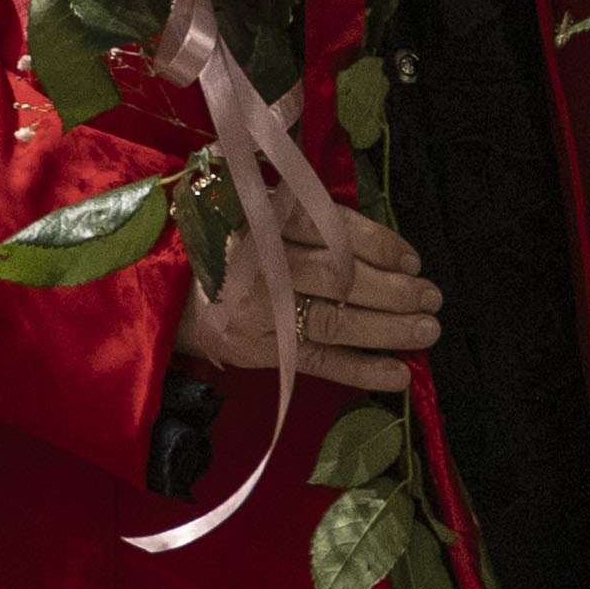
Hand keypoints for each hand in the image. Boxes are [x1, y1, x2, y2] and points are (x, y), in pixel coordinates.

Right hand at [170, 194, 440, 392]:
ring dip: (390, 329)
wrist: (157, 291)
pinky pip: (317, 361)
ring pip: (335, 321)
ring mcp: (255, 309)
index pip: (331, 228)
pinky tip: (399, 376)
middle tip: (432, 297)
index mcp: (259, 216)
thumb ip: (305, 218)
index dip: (379, 244)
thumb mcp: (251, 212)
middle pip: (340, 277)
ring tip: (427, 332)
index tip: (412, 259)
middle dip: (395, 290)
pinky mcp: (254, 349)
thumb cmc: (217, 248)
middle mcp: (258, 261)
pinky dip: (362, 371)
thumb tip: (386, 248)